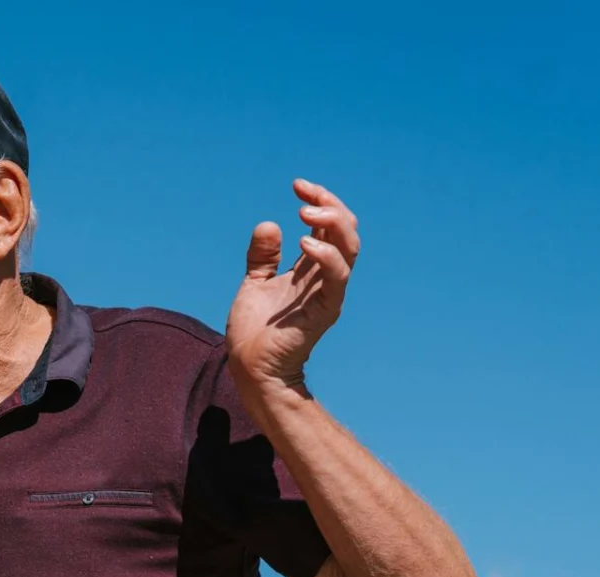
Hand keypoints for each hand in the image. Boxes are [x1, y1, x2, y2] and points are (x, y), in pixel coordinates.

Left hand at [226, 178, 359, 395]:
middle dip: (331, 205)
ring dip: (333, 224)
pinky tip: (305, 243)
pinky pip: (336, 277)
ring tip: (306, 213)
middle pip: (346, 230)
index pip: (329, 226)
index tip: (298, 185)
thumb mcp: (254, 284)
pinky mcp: (325, 309)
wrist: (250, 367)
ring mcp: (328, 292)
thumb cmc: (254, 332)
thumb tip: (269, 224)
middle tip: (305, 195)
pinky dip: (326, 256)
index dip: (319, 201)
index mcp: (310, 269)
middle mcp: (324, 277)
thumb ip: (262, 256)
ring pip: (349, 248)